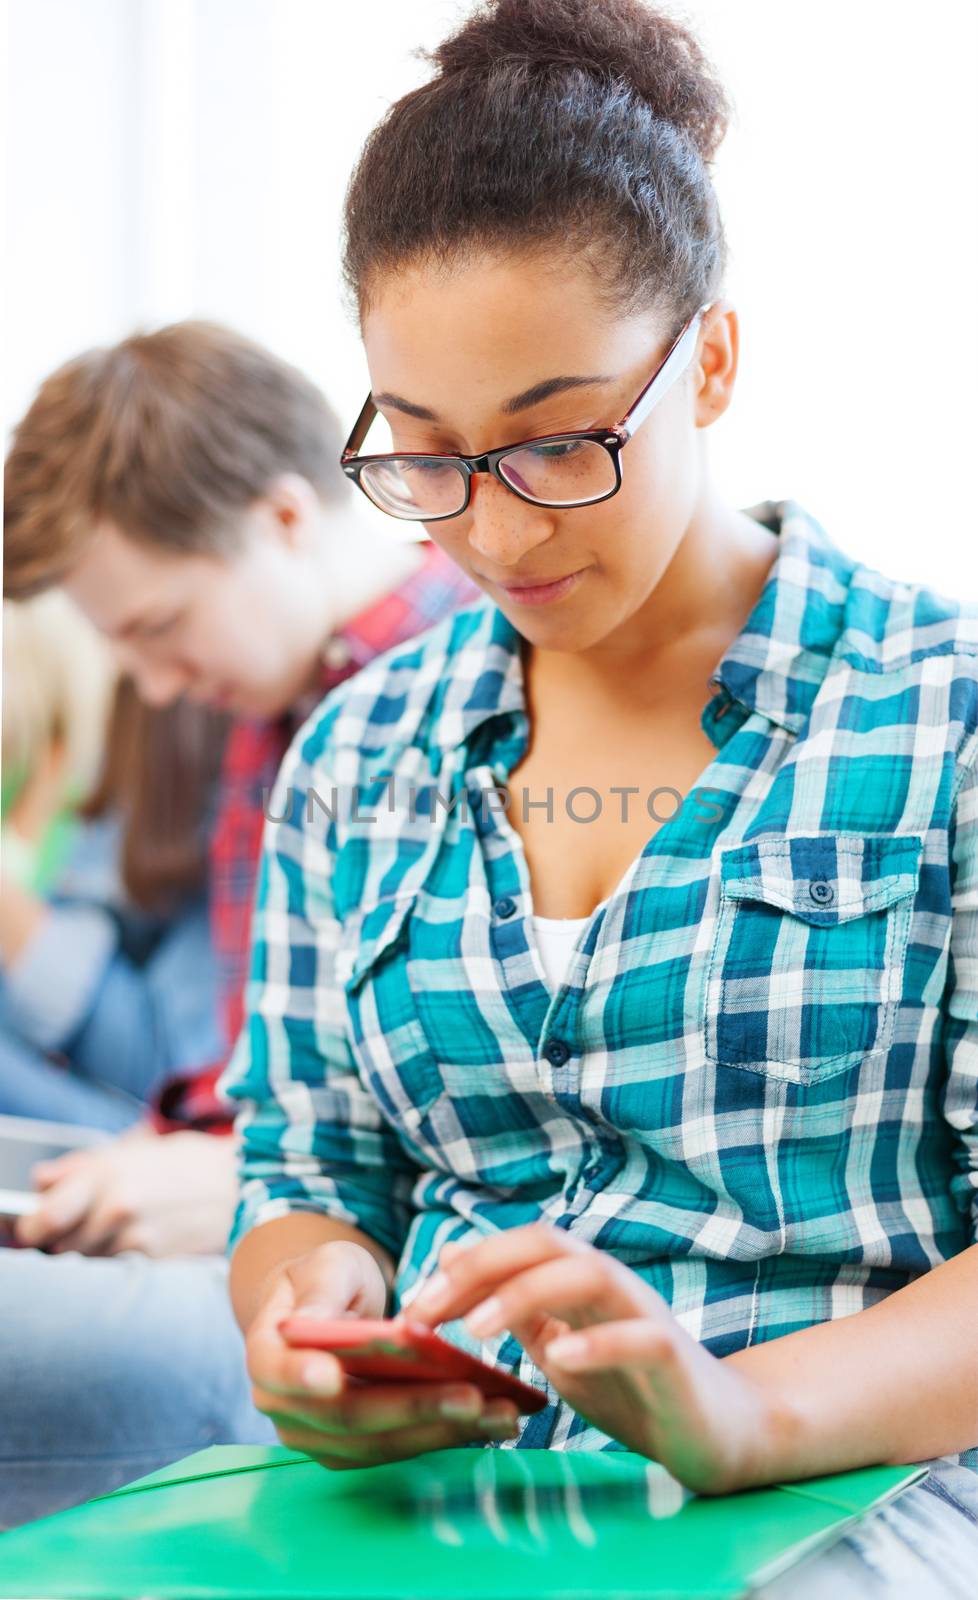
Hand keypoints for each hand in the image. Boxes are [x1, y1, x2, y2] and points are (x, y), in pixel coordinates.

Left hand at [14, 1127, 235, 1256]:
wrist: (243, 1185)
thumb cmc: (184, 1164)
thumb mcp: (129, 1152)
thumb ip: (79, 1167)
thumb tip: (41, 1182)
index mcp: (106, 1179)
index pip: (41, 1220)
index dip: (31, 1226)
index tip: (34, 1224)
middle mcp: (118, 1213)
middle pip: (60, 1249)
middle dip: (63, 1239)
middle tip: (80, 1224)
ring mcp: (137, 1244)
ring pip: (86, 1264)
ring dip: (91, 1253)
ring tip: (115, 1231)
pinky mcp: (156, 1267)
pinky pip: (116, 1273)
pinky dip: (118, 1264)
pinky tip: (136, 1245)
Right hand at [247, 1241, 521, 1469]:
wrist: (331, 1307)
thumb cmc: (327, 1279)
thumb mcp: (327, 1266)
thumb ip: (322, 1291)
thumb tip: (314, 1320)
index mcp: (267, 1355)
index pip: (279, 1373)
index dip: (303, 1377)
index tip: (333, 1378)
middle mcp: (287, 1408)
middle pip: (348, 1416)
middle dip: (414, 1407)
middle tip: (472, 1396)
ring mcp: (321, 1436)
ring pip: (382, 1442)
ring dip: (443, 1430)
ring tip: (501, 1412)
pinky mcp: (356, 1449)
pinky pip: (402, 1448)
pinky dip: (447, 1435)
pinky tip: (490, 1419)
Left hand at [408, 1223, 788, 1493]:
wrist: (716, 1434)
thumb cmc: (633, 1389)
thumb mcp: (561, 1350)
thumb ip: (518, 1314)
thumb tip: (455, 1269)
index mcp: (582, 1283)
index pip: (521, 1247)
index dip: (467, 1264)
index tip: (416, 1301)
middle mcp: (614, 1286)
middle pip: (549, 1245)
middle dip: (483, 1268)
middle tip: (428, 1309)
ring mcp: (646, 1316)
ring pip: (590, 1275)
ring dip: (528, 1294)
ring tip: (479, 1329)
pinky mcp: (675, 1358)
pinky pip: (640, 1337)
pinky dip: (598, 1343)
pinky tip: (560, 1361)